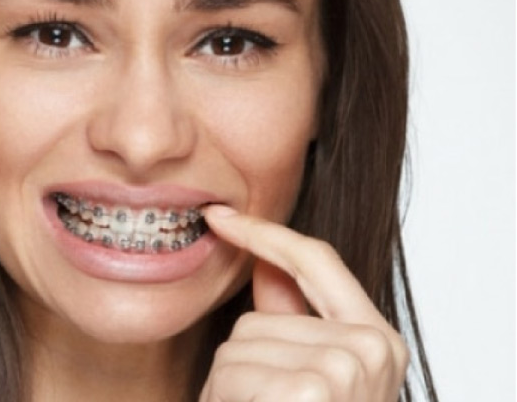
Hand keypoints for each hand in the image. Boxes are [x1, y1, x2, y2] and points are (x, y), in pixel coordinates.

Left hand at [198, 206, 408, 401]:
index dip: (263, 235)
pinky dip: (223, 398)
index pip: (316, 260)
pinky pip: (232, 370)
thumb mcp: (305, 377)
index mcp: (380, 341)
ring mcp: (346, 367)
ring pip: (240, 342)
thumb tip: (265, 263)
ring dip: (228, 386)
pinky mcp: (312, 390)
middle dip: (240, 364)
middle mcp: (374, 349)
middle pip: (259, 317)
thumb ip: (291, 320)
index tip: (219, 216)